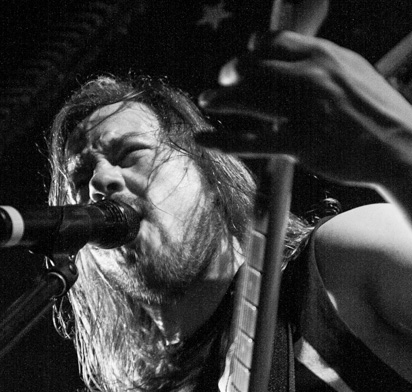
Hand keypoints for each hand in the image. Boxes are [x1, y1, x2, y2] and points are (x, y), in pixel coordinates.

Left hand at [198, 32, 411, 189]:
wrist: (398, 146)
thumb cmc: (378, 114)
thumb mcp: (354, 74)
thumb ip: (324, 65)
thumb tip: (301, 58)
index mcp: (323, 56)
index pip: (275, 42)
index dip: (254, 49)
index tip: (245, 57)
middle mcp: (309, 77)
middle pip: (254, 68)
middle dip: (231, 73)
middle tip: (220, 83)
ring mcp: (302, 110)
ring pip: (247, 101)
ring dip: (220, 100)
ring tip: (206, 101)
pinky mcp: (298, 143)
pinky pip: (250, 141)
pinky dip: (221, 140)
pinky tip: (203, 139)